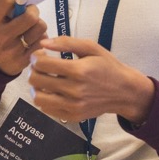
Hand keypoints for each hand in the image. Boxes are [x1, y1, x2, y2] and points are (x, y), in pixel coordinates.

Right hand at [0, 0, 46, 75]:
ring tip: (31, 27)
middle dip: (33, 11)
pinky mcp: (22, 61)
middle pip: (31, 17)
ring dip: (38, 25)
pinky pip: (41, 43)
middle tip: (30, 13)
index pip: (7, 1)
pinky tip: (31, 39)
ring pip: (40, 29)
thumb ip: (3, 11)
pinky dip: (39, 38)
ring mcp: (13, 50)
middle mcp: (2, 37)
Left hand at [29, 36, 154, 124]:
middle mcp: (74, 90)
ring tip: (44, 79)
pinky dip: (44, 99)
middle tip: (41, 66)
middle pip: (36, 80)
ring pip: (38, 98)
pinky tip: (52, 90)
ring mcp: (73, 106)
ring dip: (36, 86)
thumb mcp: (91, 48)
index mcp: (79, 70)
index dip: (36, 56)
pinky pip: (47, 109)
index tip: (41, 54)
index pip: (42, 64)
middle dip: (34, 69)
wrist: (124, 92)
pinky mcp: (73, 117)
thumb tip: (43, 42)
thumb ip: (67, 43)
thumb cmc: (107, 66)